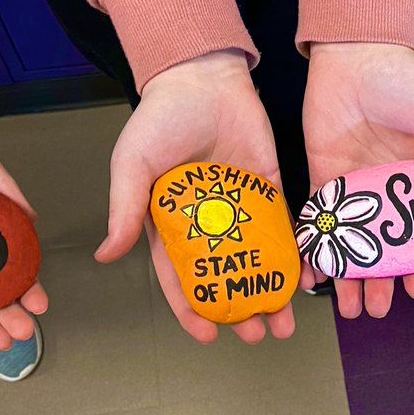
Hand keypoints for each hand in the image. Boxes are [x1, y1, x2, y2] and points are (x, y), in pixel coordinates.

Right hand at [95, 51, 300, 343]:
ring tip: (286, 322)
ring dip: (271, 292)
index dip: (193, 310)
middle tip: (258, 334)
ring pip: (258, 261)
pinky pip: (284, 226)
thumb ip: (123, 209)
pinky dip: (295, 253)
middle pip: (226, 277)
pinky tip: (307, 279)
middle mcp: (208, 223)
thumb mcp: (132, 164)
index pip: (181, 278)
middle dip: (240, 309)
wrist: (203, 76)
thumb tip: (106, 255)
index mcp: (170, 224)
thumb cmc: (160, 119)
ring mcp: (241, 208)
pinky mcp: (269, 189)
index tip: (209, 337)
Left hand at [304, 43, 413, 318]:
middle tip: (375, 309)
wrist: (356, 55)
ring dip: (348, 273)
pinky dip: (315, 245)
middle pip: (383, 245)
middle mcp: (387, 189)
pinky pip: (318, 218)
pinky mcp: (323, 176)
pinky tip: (314, 273)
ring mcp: (354, 185)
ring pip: (351, 241)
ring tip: (347, 307)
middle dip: (380, 280)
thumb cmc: (404, 80)